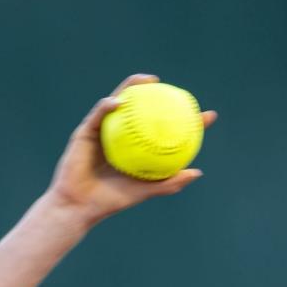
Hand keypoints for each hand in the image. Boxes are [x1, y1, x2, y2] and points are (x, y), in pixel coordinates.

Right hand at [45, 73, 217, 225]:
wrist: (79, 205)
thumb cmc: (111, 200)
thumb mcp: (144, 191)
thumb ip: (169, 182)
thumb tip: (197, 173)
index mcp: (137, 149)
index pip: (164, 131)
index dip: (186, 121)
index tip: (206, 117)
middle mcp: (122, 136)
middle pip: (143, 111)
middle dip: (161, 96)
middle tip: (179, 92)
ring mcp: (103, 131)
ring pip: (120, 103)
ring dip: (133, 88)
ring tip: (149, 81)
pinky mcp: (85, 131)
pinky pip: (98, 115)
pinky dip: (108, 106)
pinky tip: (118, 102)